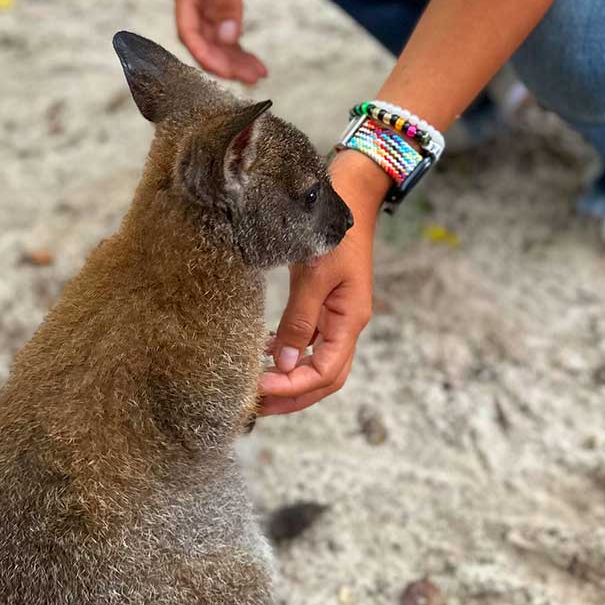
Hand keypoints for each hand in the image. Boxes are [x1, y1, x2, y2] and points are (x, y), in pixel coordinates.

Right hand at [171, 0, 266, 84]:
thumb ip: (229, 2)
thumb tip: (229, 39)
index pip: (188, 31)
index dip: (205, 54)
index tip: (225, 72)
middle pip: (203, 40)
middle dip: (225, 62)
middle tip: (251, 78)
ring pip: (217, 39)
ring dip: (235, 58)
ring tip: (259, 75)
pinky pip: (227, 29)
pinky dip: (240, 46)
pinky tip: (255, 62)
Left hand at [257, 154, 388, 415]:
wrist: (348, 198)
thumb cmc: (334, 234)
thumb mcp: (313, 276)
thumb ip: (299, 320)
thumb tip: (285, 364)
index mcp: (350, 321)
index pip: (326, 374)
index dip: (292, 389)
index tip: (258, 391)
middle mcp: (346, 325)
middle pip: (324, 378)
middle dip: (291, 397)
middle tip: (253, 406)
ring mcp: (337, 317)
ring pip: (317, 364)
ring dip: (289, 381)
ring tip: (255, 388)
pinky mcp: (325, 306)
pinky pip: (309, 343)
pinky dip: (288, 356)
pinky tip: (265, 354)